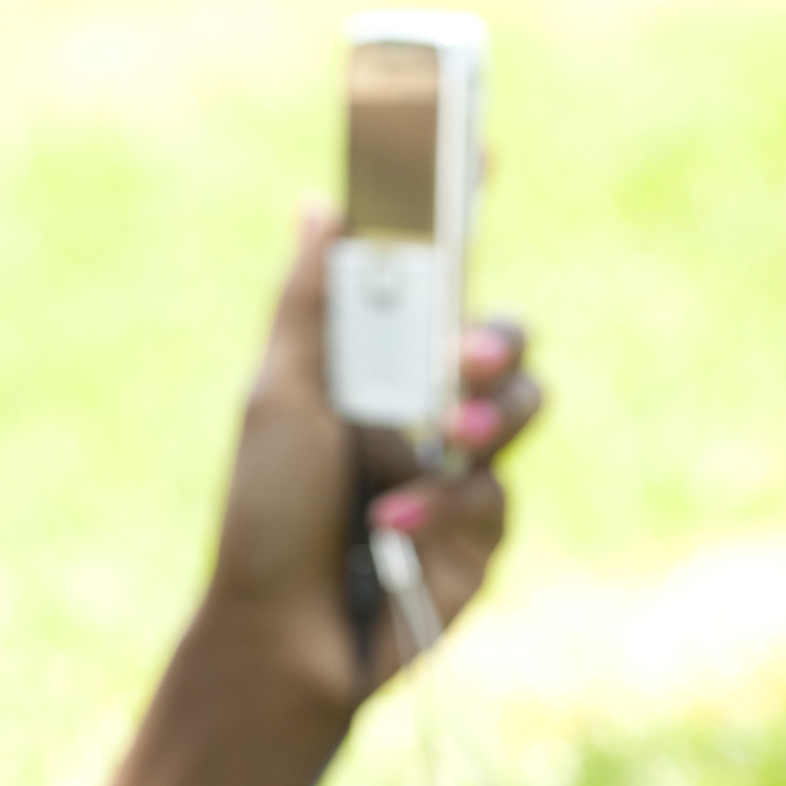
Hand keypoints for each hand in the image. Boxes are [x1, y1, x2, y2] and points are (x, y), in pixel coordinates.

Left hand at [201, 203, 540, 718]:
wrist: (281, 638)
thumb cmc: (263, 519)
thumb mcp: (280, 401)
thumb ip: (312, 307)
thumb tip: (319, 203)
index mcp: (367, 366)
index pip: (426, 280)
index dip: (457, 215)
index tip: (479, 147)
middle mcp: (418, 409)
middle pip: (497, 337)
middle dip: (490, 340)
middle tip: (459, 358)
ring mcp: (456, 470)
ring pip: (522, 406)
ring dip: (489, 417)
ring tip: (448, 442)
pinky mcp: (481, 534)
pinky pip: (498, 496)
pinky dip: (445, 510)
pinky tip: (391, 532)